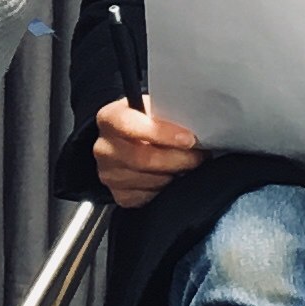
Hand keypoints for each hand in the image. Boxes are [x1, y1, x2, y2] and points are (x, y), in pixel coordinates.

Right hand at [93, 94, 203, 211]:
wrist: (125, 142)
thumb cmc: (143, 122)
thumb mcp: (150, 108)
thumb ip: (165, 114)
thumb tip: (194, 127)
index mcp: (109, 119)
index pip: (130, 126)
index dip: (162, 133)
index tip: (188, 139)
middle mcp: (104, 149)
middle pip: (143, 159)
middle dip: (178, 159)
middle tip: (199, 156)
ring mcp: (109, 175)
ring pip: (151, 181)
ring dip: (176, 175)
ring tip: (189, 165)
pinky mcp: (120, 196)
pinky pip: (149, 197)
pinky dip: (167, 189)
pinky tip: (173, 177)